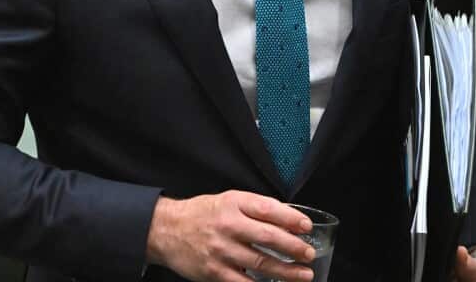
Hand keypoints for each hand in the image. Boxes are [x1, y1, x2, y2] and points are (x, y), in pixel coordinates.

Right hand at [146, 191, 315, 281]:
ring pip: (260, 263)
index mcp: (233, 204)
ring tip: (303, 274)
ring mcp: (221, 250)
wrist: (166, 230)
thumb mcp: (227, 201)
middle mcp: (227, 225)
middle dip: (293, 247)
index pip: (267, 209)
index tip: (306, 227)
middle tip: (309, 254)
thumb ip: (254, 208)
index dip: (290, 218)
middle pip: (268, 237)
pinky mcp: (214, 272)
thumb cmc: (201, 214)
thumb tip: (287, 218)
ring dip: (286, 271)